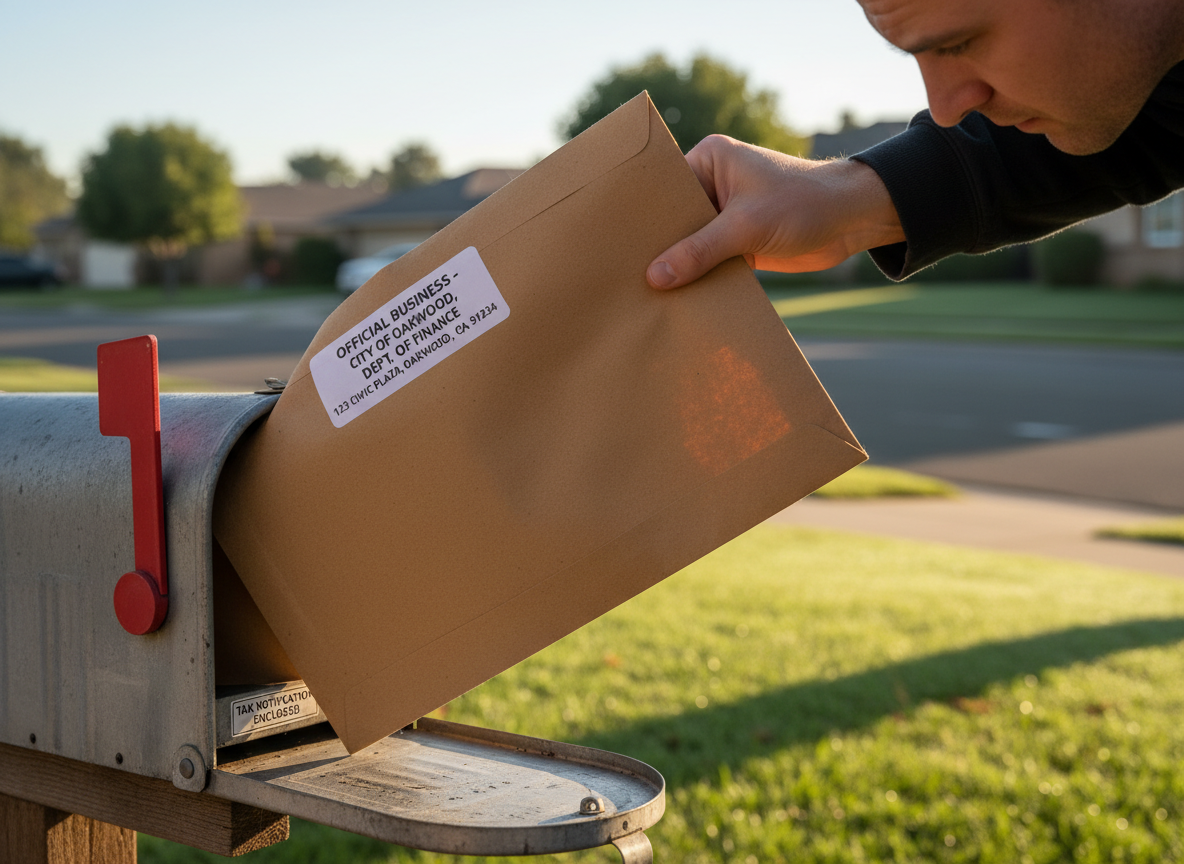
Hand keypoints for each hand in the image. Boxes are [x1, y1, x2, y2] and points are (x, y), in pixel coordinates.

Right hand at [646, 135, 905, 288]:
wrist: (853, 221)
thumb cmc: (804, 203)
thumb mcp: (746, 227)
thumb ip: (699, 252)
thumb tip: (655, 277)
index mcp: (708, 160)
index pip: (662, 189)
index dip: (642, 217)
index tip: (615, 244)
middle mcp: (712, 184)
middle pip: (672, 220)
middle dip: (657, 247)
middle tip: (622, 275)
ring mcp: (724, 215)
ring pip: (689, 244)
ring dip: (678, 268)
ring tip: (643, 294)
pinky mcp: (737, 242)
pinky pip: (708, 261)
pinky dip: (698, 279)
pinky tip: (677, 300)